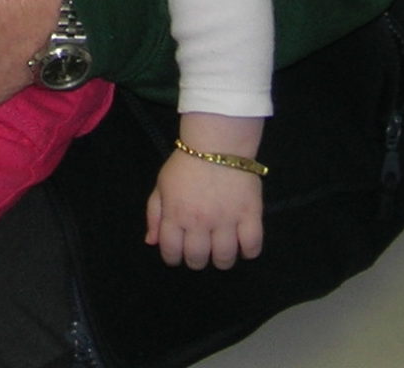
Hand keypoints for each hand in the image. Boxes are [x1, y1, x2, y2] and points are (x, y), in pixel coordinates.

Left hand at [146, 151, 264, 268]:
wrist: (217, 143)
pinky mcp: (250, 215)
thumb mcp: (162, 185)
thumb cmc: (186, 164)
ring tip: (221, 249)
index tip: (178, 253)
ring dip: (222, 259)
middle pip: (197, 259)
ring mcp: (226, 220)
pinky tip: (243, 244)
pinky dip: (249, 251)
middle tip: (201, 250)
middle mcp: (199, 221)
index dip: (173, 258)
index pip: (171, 251)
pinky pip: (253, 246)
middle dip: (196, 260)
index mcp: (176, 214)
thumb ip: (154, 214)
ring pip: (224, 258)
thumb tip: (151, 242)